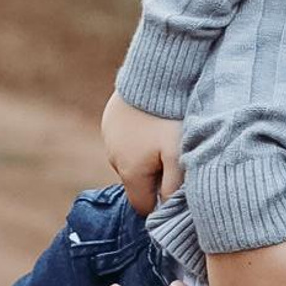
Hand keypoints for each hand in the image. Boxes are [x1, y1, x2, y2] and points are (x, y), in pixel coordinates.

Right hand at [101, 91, 184, 215]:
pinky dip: (138, 136)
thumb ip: (173, 186)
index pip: (143, 206)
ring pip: (130, 158)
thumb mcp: (177, 155)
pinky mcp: (109, 119)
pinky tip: (153, 121)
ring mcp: (108, 138)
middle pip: (136, 181)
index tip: (175, 189)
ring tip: (164, 136)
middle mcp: (113, 159)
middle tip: (174, 157)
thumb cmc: (167, 119)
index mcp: (130, 173)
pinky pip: (125, 138)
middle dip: (154, 177)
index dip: (160, 204)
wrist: (152, 77)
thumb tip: (166, 209)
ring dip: (145, 155)